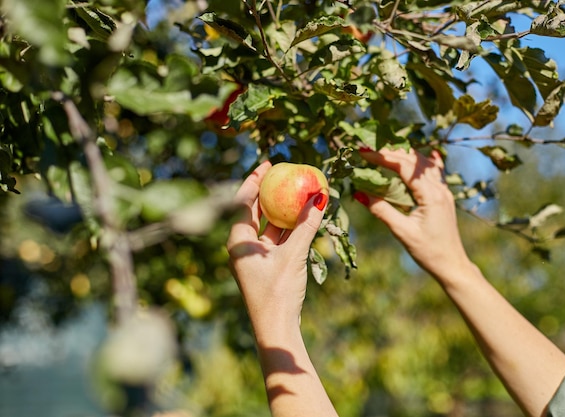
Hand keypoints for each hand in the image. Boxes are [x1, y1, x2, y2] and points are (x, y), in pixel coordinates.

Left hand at [227, 161, 327, 335]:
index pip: (243, 201)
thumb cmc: (278, 292)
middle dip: (270, 192)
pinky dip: (289, 228)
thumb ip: (306, 226)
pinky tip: (304, 216)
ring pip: (268, 225)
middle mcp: (243, 246)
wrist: (276, 328)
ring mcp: (255, 257)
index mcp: (239, 241)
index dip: (255, 179)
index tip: (268, 163)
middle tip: (283, 173)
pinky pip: (277, 239)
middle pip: (255, 211)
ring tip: (297, 191)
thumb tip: (320, 196)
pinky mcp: (266, 265)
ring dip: (283, 210)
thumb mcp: (294, 254)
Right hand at [356, 147, 469, 280]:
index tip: (363, 153)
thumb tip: (358, 193)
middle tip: (368, 150)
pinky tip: (427, 152)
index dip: (383, 157)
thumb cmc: (427, 251)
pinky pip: (435, 171)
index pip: (404, 166)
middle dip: (390, 153)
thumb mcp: (402, 232)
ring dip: (404, 154)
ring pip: (424, 163)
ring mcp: (444, 191)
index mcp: (430, 195)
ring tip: (385, 151)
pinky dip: (425, 161)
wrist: (451, 264)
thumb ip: (381, 210)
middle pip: (413, 160)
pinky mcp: (444, 196)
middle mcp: (440, 188)